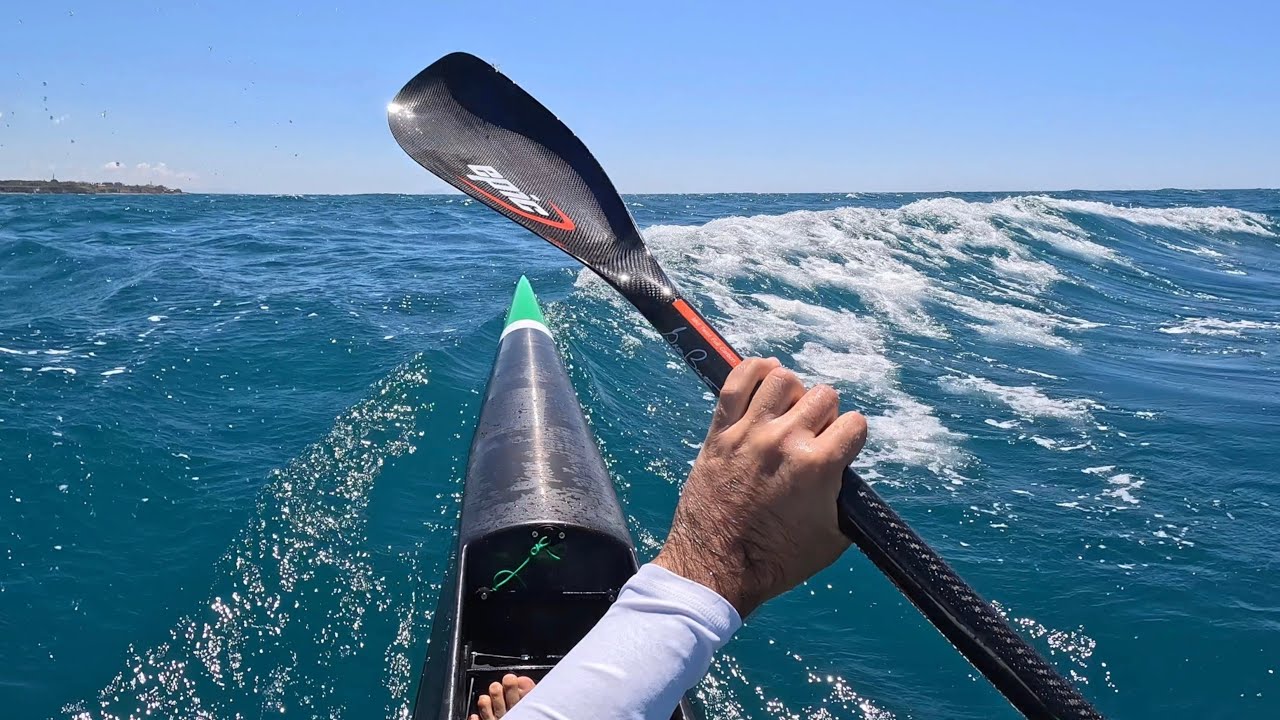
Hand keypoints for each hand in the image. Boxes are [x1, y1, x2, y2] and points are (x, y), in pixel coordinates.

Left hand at [654, 358, 867, 616]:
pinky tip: (764, 376)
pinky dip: (753, 370)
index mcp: (818, 466)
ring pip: (782, 379)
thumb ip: (846, 496)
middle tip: (812, 438)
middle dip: (825, 416)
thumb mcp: (834, 537)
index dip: (851, 438)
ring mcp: (749, 433)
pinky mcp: (720, 433)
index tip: (840, 451)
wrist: (717, 568)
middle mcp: (785, 441)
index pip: (854, 424)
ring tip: (787, 412)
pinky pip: (736, 382)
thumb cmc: (777, 560)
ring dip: (792, 392)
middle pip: (822, 396)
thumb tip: (846, 471)